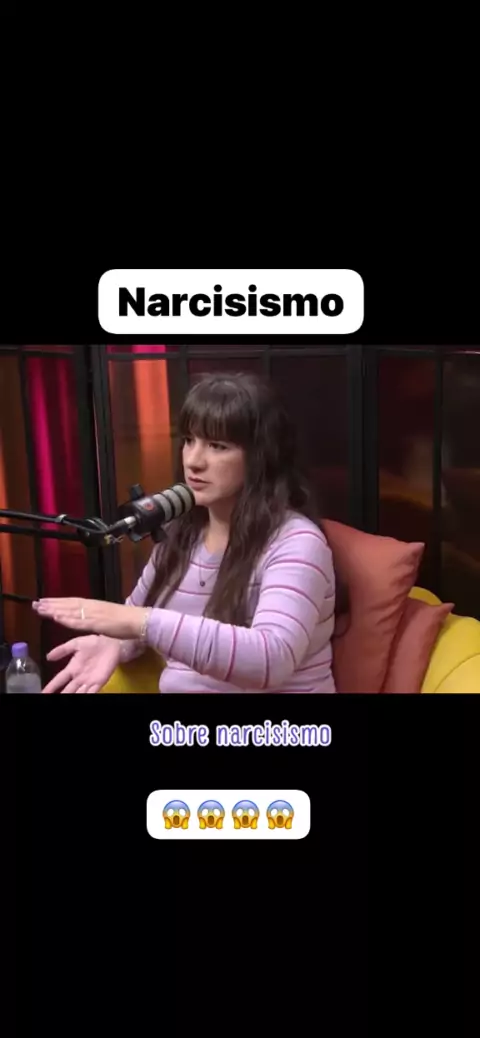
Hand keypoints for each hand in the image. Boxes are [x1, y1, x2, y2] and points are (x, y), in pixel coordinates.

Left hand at [32, 597, 147, 638]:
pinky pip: (79, 622)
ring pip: (69, 611)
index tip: (43, 600)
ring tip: (40, 609)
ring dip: (54, 610)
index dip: (57, 601)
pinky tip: (56, 618)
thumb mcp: (107, 616)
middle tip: (35, 603)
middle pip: (67, 604)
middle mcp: (91, 607)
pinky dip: (67, 620)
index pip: (71, 601)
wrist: (138, 621)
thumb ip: (95, 615)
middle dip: (50, 604)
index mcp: (94, 605)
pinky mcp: (96, 624)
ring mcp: (93, 615)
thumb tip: (86, 615)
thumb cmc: (126, 620)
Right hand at [42, 634, 121, 693]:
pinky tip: (83, 698)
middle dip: (61, 695)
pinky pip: (92, 691)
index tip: (43, 692)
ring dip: (73, 696)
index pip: (59, 680)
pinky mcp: (100, 682)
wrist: (111, 643)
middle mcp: (79, 677)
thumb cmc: (93, 643)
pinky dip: (87, 695)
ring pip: (78, 692)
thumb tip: (48, 657)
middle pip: (68, 689)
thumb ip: (62, 650)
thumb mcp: (75, 643)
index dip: (51, 687)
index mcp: (72, 668)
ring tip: (65, 700)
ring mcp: (89, 680)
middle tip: (51, 699)